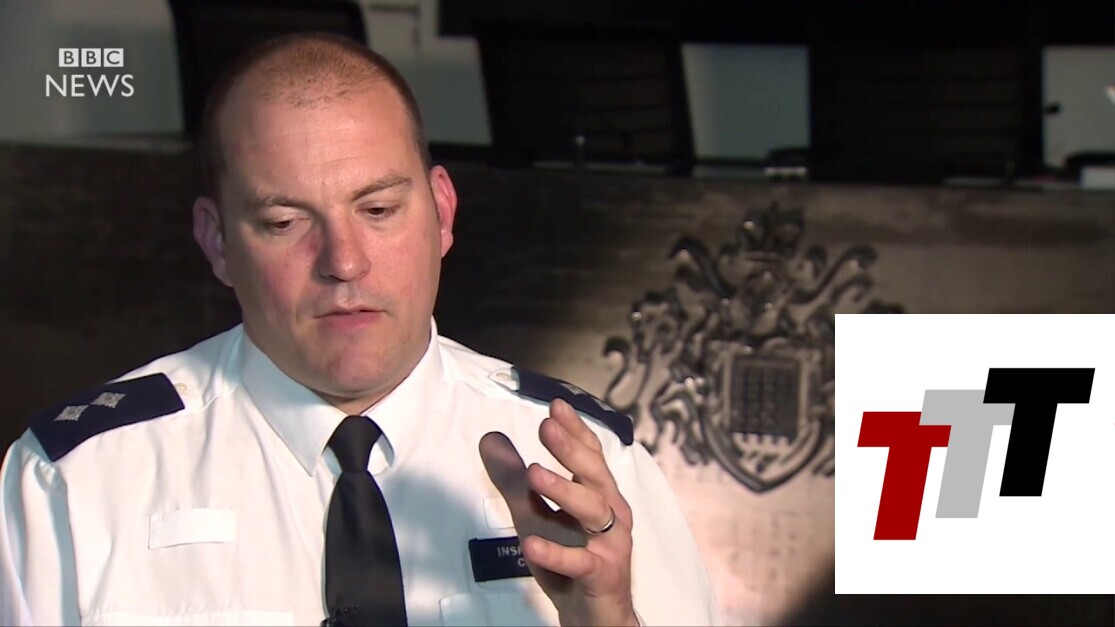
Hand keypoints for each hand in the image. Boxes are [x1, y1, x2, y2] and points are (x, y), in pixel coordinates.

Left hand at [479, 399, 636, 626]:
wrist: (592, 616)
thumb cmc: (568, 560)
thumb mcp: (533, 514)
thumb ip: (514, 479)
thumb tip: (490, 437)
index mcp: (599, 494)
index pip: (590, 454)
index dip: (575, 429)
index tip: (555, 405)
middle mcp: (611, 513)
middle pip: (595, 474)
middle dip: (571, 449)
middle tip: (546, 427)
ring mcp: (610, 544)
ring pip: (593, 510)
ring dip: (565, 490)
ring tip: (535, 472)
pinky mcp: (603, 575)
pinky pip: (580, 562)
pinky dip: (557, 553)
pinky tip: (531, 544)